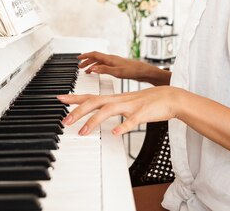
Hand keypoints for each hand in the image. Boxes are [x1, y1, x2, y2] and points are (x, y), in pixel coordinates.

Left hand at [58, 86, 182, 135]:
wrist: (170, 97)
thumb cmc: (148, 102)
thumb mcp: (126, 104)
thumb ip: (112, 109)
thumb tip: (100, 116)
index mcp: (115, 98)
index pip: (90, 96)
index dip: (74, 97)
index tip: (59, 98)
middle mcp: (119, 100)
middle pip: (94, 102)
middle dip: (77, 111)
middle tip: (64, 121)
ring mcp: (130, 106)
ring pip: (108, 110)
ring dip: (93, 120)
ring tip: (82, 132)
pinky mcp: (142, 114)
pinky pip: (131, 121)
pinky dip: (123, 126)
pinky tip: (115, 133)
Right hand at [78, 51, 169, 84]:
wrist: (145, 71)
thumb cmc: (133, 71)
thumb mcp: (117, 72)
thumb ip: (104, 70)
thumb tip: (93, 68)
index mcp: (110, 59)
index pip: (94, 55)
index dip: (85, 56)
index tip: (78, 58)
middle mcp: (111, 59)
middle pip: (96, 57)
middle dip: (87, 61)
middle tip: (80, 67)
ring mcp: (115, 62)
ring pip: (100, 61)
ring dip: (92, 64)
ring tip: (87, 71)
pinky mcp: (118, 66)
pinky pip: (105, 65)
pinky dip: (99, 67)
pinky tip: (100, 72)